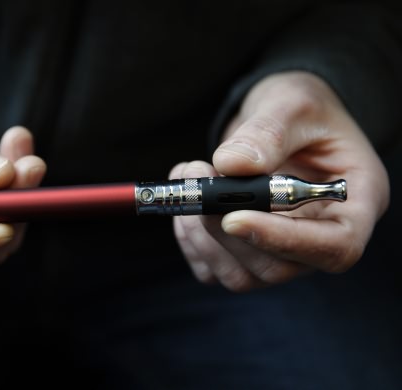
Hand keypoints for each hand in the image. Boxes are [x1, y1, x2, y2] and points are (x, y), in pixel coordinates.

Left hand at [171, 71, 388, 290]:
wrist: (280, 117)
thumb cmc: (303, 110)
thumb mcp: (294, 103)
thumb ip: (269, 132)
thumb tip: (231, 165)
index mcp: (354, 203)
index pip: (334, 247)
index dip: (282, 240)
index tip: (233, 216)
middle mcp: (320, 235)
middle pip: (278, 267)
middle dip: (225, 229)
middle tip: (198, 177)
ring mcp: (282, 249)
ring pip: (240, 275)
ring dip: (201, 233)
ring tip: (190, 178)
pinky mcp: (246, 251)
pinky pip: (213, 268)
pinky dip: (190, 239)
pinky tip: (187, 201)